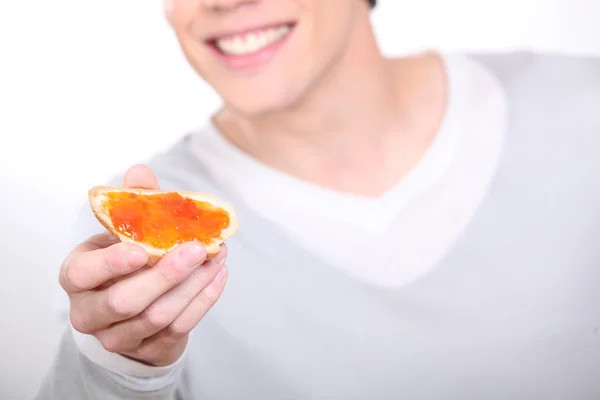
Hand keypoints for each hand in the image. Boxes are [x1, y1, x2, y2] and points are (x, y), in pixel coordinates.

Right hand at [59, 165, 228, 365]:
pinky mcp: (148, 349)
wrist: (131, 311)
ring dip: (193, 284)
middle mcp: (90, 312)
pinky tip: (218, 274)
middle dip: (166, 274)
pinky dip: (204, 300)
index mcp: (77, 277)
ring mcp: (118, 337)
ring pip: (158, 317)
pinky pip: (180, 327)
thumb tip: (141, 172)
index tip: (142, 250)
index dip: (111, 264)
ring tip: (216, 255)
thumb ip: (131, 203)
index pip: (83, 273)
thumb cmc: (123, 263)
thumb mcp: (120, 233)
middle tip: (197, 247)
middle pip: (126, 302)